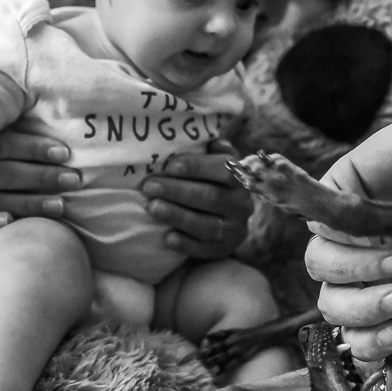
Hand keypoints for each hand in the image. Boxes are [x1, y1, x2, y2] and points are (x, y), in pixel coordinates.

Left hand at [140, 140, 252, 258]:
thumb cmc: (215, 184)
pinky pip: (204, 249)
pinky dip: (185, 244)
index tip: (170, 166)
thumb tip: (212, 140)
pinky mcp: (223, 250)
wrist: (228, 221)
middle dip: (178, 191)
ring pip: (207, 225)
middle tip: (149, 186)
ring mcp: (234, 230)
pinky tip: (167, 237)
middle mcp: (242, 205)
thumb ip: (215, 152)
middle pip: (211, 197)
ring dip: (178, 215)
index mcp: (241, 180)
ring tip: (152, 207)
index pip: (224, 171)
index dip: (198, 167)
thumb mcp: (219, 165)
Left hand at [305, 104, 391, 361]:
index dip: (368, 343)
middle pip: (332, 304)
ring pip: (318, 266)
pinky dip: (337, 232)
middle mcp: (356, 268)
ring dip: (354, 270)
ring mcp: (342, 232)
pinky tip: (372, 234)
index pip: (358, 332)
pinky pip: (317, 221)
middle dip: (360, 309)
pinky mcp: (334, 194)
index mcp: (381, 294)